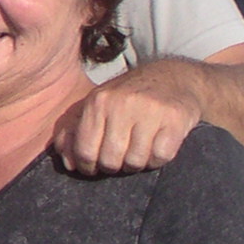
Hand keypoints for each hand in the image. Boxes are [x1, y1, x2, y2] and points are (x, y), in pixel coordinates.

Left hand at [53, 60, 205, 174]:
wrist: (173, 77)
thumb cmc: (129, 96)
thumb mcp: (98, 104)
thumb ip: (75, 131)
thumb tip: (68, 163)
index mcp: (98, 101)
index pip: (85, 151)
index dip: (88, 166)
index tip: (96, 166)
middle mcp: (122, 104)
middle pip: (110, 161)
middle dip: (115, 165)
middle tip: (122, 155)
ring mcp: (149, 111)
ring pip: (136, 162)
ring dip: (138, 162)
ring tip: (140, 147)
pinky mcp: (174, 119)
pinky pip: (160, 157)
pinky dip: (159, 158)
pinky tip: (157, 143)